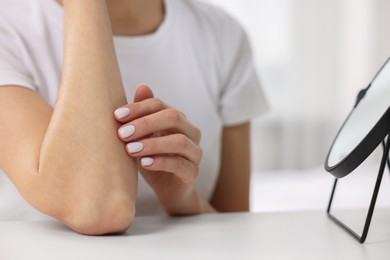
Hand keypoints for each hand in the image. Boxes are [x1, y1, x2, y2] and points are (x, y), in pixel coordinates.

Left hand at [114, 85, 203, 214]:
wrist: (170, 191)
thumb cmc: (154, 160)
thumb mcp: (145, 137)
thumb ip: (144, 115)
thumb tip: (142, 86)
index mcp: (178, 120)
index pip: (160, 105)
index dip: (139, 108)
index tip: (117, 115)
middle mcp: (190, 132)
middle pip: (173, 117)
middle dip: (146, 123)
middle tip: (122, 133)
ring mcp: (194, 153)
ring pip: (179, 141)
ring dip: (152, 143)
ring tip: (130, 149)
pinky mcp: (193, 173)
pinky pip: (180, 164)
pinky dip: (161, 162)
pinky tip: (144, 163)